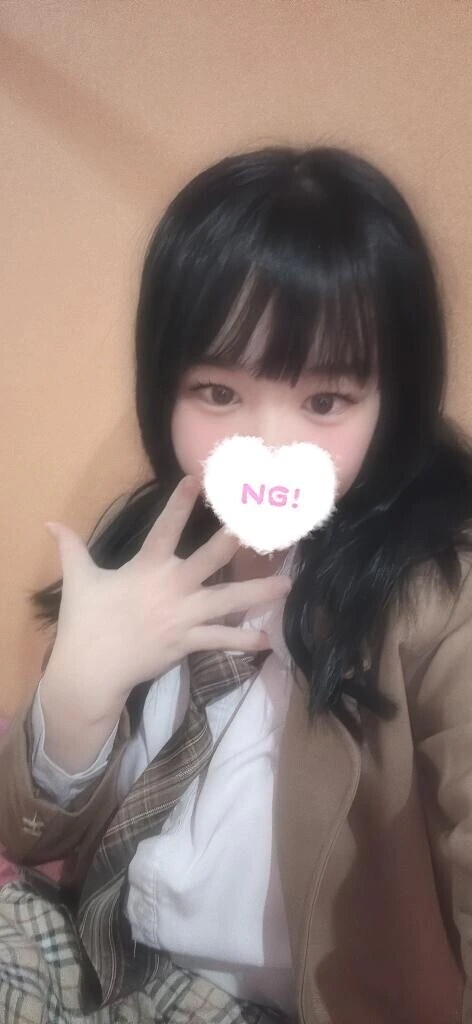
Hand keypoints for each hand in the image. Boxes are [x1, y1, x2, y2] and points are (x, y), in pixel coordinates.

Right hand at [43, 475, 291, 705]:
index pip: (164, 529)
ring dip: (259, 593)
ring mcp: (183, 617)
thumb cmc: (85, 621)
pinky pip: (221, 640)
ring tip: (288, 584)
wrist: (91, 671)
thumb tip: (49, 523)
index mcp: (146, 568)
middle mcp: (171, 588)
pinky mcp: (188, 642)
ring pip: (227, 602)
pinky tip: (269, 640)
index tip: (196, 479)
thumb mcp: (78, 580)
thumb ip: (71, 548)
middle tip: (260, 528)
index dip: (179, 504)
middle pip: (208, 561)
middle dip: (234, 543)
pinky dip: (244, 641)